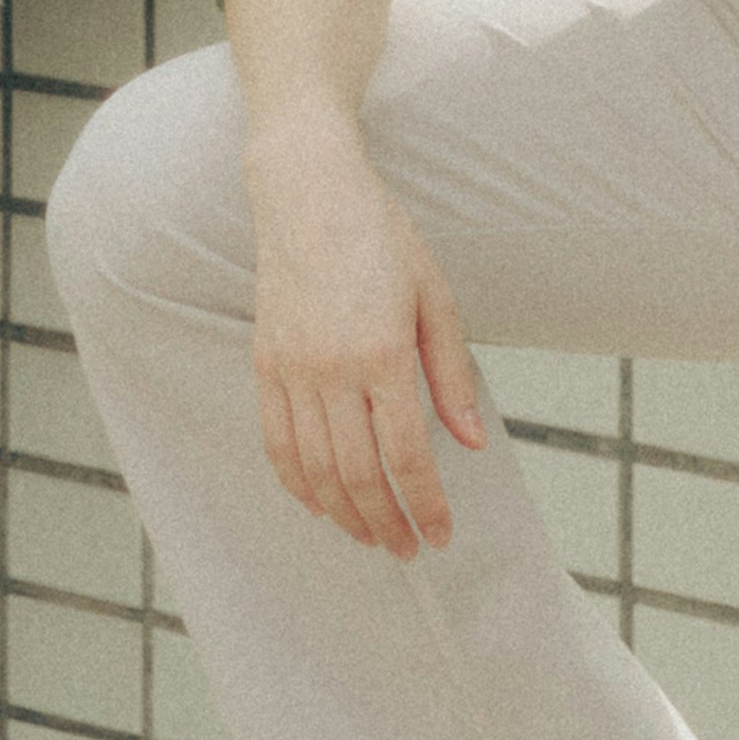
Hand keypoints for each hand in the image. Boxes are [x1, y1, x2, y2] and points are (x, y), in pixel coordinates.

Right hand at [244, 121, 488, 556]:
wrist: (308, 190)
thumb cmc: (381, 235)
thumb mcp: (434, 295)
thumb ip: (452, 374)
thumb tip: (472, 441)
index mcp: (383, 351)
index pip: (407, 455)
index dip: (426, 505)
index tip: (442, 535)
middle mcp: (332, 368)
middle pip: (358, 475)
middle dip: (387, 523)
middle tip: (409, 549)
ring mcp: (292, 368)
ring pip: (315, 470)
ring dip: (344, 515)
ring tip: (371, 536)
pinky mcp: (265, 363)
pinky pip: (276, 442)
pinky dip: (297, 483)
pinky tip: (320, 503)